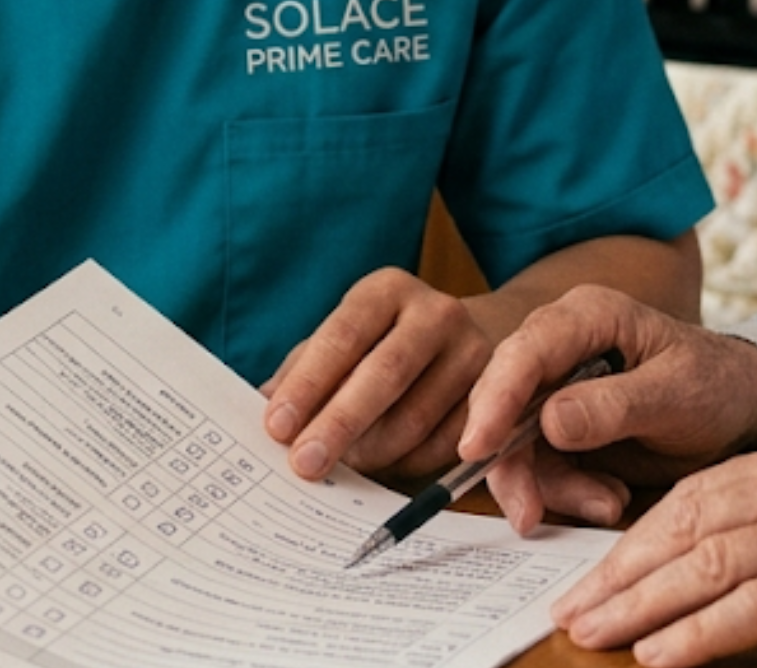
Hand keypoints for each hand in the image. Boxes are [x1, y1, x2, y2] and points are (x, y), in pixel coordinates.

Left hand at [263, 267, 495, 482]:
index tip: (277, 426)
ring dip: (373, 451)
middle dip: (340, 423)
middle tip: (305, 463)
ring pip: (417, 415)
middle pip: (386, 372)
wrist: (459, 342)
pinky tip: (386, 464)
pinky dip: (409, 463)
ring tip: (343, 467)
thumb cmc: (380, 346)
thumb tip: (263, 407)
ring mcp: (472, 351)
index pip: (343, 335)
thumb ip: (303, 370)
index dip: (308, 383)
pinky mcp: (494, 395)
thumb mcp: (342, 341)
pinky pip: (446, 443)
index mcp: (387, 290)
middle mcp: (436, 311)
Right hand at [459, 284, 756, 534]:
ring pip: (517, 443)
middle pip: (505, 401)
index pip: (526, 352)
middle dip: (512, 462)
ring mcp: (557, 388)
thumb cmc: (715, 385)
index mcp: (588, 315)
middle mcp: (560, 347)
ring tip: (609, 502)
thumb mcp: (676, 395)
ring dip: (551, 486)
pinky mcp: (560, 428)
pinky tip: (610, 498)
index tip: (478, 447)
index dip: (496, 399)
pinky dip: (568, 493)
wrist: (740, 410)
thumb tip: (549, 421)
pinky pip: (542, 467)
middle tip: (528, 513)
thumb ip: (616, 405)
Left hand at [551, 430, 756, 667]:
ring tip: (594, 635)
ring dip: (641, 602)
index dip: (638, 538)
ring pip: (710, 560)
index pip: (700, 493)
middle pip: (690, 521)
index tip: (593, 575)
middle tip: (569, 609)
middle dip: (621, 570)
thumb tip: (721, 570)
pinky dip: (700, 633)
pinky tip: (662, 657)